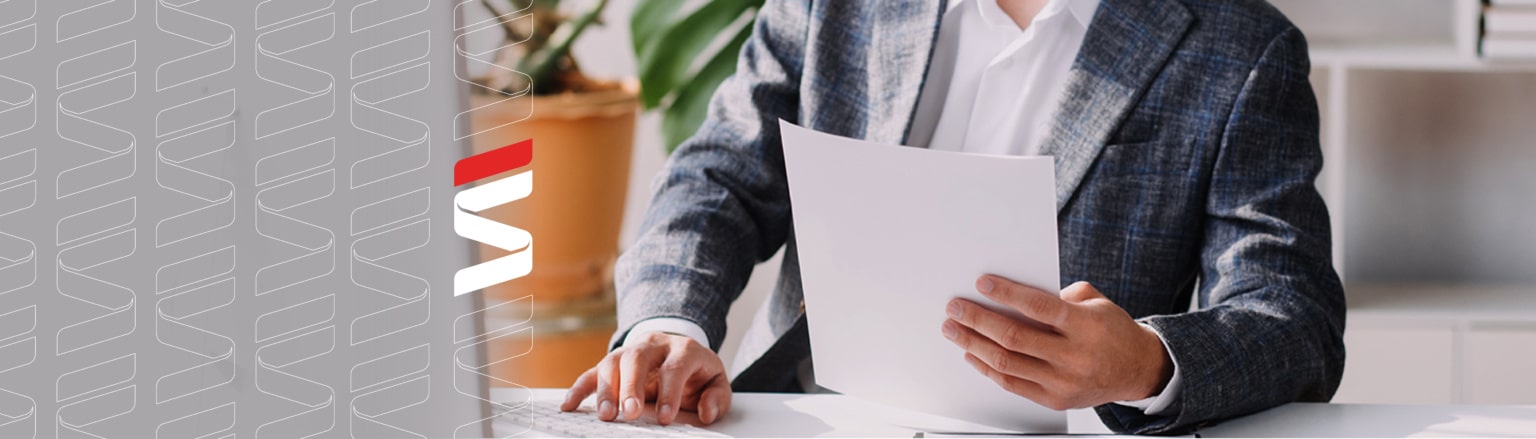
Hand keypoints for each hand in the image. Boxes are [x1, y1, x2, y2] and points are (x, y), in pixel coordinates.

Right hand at [562, 332, 731, 424]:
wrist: (678, 352)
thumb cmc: (697, 373)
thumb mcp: (716, 382)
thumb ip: (717, 397)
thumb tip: (706, 411)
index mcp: (682, 350)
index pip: (674, 367)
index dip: (670, 392)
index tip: (666, 417)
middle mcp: (653, 346)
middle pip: (637, 358)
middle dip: (632, 386)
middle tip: (631, 412)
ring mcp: (629, 352)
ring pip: (611, 362)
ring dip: (606, 389)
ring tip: (606, 416)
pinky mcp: (612, 363)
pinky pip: (591, 373)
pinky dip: (579, 388)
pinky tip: (569, 405)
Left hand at [941, 276, 1173, 409]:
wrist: (1138, 370)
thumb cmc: (1113, 331)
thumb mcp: (1096, 302)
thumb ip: (1060, 294)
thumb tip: (1015, 294)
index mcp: (1086, 326)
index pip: (1038, 307)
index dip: (1006, 294)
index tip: (981, 284)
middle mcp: (1074, 357)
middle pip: (1014, 337)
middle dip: (978, 320)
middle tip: (955, 308)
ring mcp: (1063, 382)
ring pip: (1006, 363)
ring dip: (973, 344)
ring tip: (954, 329)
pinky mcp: (1054, 399)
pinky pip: (1012, 384)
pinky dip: (987, 368)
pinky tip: (973, 353)